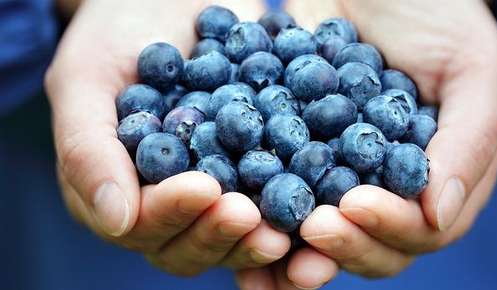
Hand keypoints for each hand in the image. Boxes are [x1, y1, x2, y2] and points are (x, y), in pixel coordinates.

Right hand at [45, 0, 290, 275]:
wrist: (171, 0)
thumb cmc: (116, 33)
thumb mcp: (86, 80)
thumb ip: (88, 150)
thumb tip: (118, 221)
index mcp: (122, 191)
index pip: (143, 223)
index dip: (172, 212)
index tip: (203, 189)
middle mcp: (170, 201)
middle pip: (192, 243)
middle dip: (220, 232)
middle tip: (249, 215)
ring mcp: (217, 188)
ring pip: (236, 233)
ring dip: (260, 235)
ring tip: (287, 226)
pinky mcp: (256, 168)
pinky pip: (277, 196)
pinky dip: (297, 204)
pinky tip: (321, 200)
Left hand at [237, 0, 496, 287]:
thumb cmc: (435, 14)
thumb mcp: (471, 68)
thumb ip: (469, 141)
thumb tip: (438, 215)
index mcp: (435, 177)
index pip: (421, 228)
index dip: (391, 226)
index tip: (354, 205)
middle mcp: (386, 186)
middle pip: (370, 243)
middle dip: (342, 244)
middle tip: (310, 229)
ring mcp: (338, 174)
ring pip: (320, 230)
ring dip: (293, 250)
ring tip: (265, 249)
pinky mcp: (294, 155)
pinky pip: (276, 191)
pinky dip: (258, 212)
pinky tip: (234, 218)